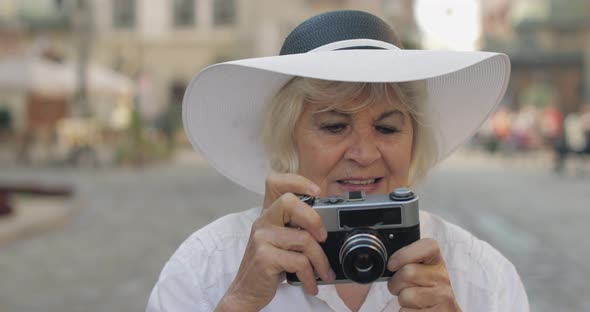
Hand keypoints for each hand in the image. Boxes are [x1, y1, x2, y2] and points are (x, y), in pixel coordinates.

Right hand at [216, 173, 335, 311]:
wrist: (246, 292)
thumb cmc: (269, 267)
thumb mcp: (281, 242)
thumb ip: (297, 228)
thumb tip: (330, 227)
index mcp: (269, 214)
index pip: (275, 182)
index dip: (298, 181)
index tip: (317, 192)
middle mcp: (262, 221)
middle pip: (289, 201)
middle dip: (314, 218)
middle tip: (323, 236)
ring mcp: (261, 238)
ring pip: (303, 239)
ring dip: (320, 260)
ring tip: (323, 272)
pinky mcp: (264, 257)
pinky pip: (299, 261)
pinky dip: (310, 275)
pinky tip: (310, 284)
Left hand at [387, 239, 461, 311]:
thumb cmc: (426, 291)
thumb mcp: (421, 271)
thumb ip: (408, 262)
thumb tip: (388, 263)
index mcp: (437, 261)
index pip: (426, 246)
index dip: (404, 254)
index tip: (393, 265)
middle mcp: (443, 277)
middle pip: (407, 273)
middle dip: (396, 283)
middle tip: (401, 287)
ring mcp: (443, 297)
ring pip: (405, 296)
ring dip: (401, 300)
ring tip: (411, 300)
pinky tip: (416, 310)